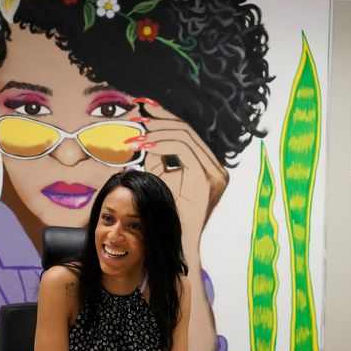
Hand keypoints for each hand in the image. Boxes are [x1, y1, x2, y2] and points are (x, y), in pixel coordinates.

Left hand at [142, 116, 228, 249]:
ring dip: (156, 132)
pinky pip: (183, 149)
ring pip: (184, 135)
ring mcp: (215, 173)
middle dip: (158, 120)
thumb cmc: (161, 213)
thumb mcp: (158, 176)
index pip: (185, 132)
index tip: (141, 107)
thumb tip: (143, 133)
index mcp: (206, 166)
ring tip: (135, 137)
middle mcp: (215, 168)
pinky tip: (144, 146)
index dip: (164, 117)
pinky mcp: (207, 179)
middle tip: (135, 118)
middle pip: (186, 129)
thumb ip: (156, 155)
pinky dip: (162, 143)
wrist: (171, 243)